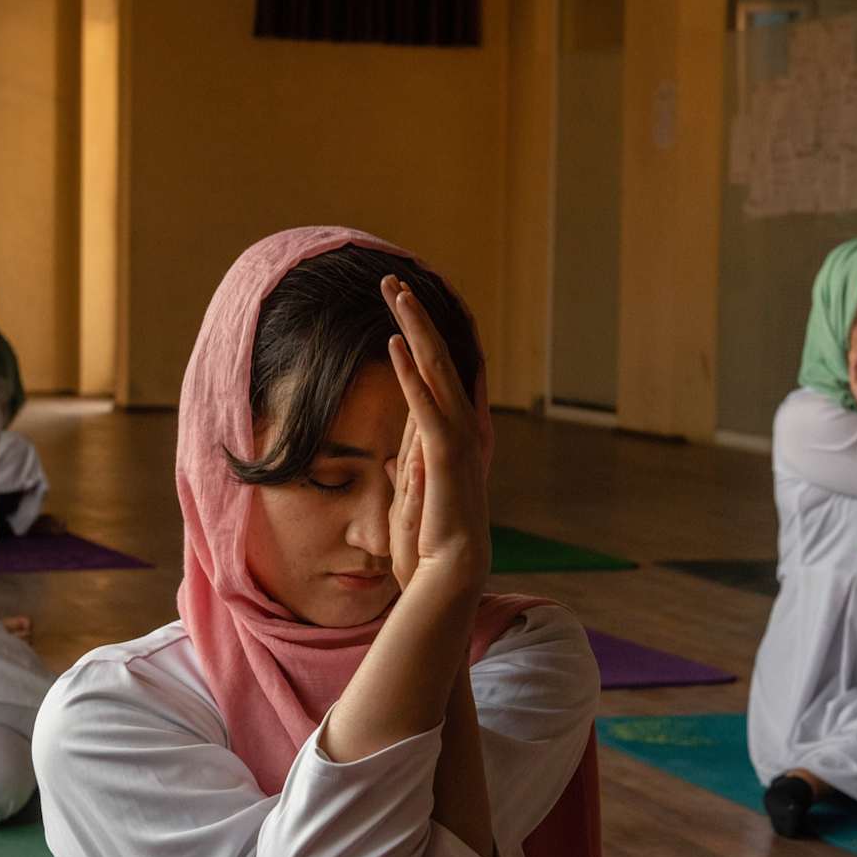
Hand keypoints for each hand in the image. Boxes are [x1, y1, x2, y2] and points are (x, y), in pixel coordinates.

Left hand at [382, 275, 489, 598]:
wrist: (449, 575)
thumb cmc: (430, 544)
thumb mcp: (413, 498)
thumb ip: (409, 470)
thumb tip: (396, 458)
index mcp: (455, 435)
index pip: (441, 373)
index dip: (426, 335)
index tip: (407, 306)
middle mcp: (462, 428)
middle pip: (441, 357)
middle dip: (417, 316)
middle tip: (396, 281)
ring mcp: (457, 439)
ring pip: (437, 368)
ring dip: (415, 327)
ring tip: (397, 291)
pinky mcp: (442, 455)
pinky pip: (424, 404)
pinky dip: (410, 373)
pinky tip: (394, 343)